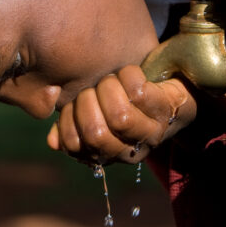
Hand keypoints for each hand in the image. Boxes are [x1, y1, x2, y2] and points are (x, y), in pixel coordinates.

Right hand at [47, 65, 196, 163]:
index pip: (76, 146)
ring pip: (119, 117)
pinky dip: (127, 75)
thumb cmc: (126, 99)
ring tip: (111, 79)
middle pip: (96, 134)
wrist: (172, 85)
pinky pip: (138, 93)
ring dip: (108, 89)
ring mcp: (151, 132)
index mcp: (108, 154)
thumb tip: (53, 142)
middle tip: (94, 88)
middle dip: (87, 102)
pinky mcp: (165, 110)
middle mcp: (131, 151)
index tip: (75, 102)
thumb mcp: (95, 113)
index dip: (68, 120)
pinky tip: (128, 72)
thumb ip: (72, 126)